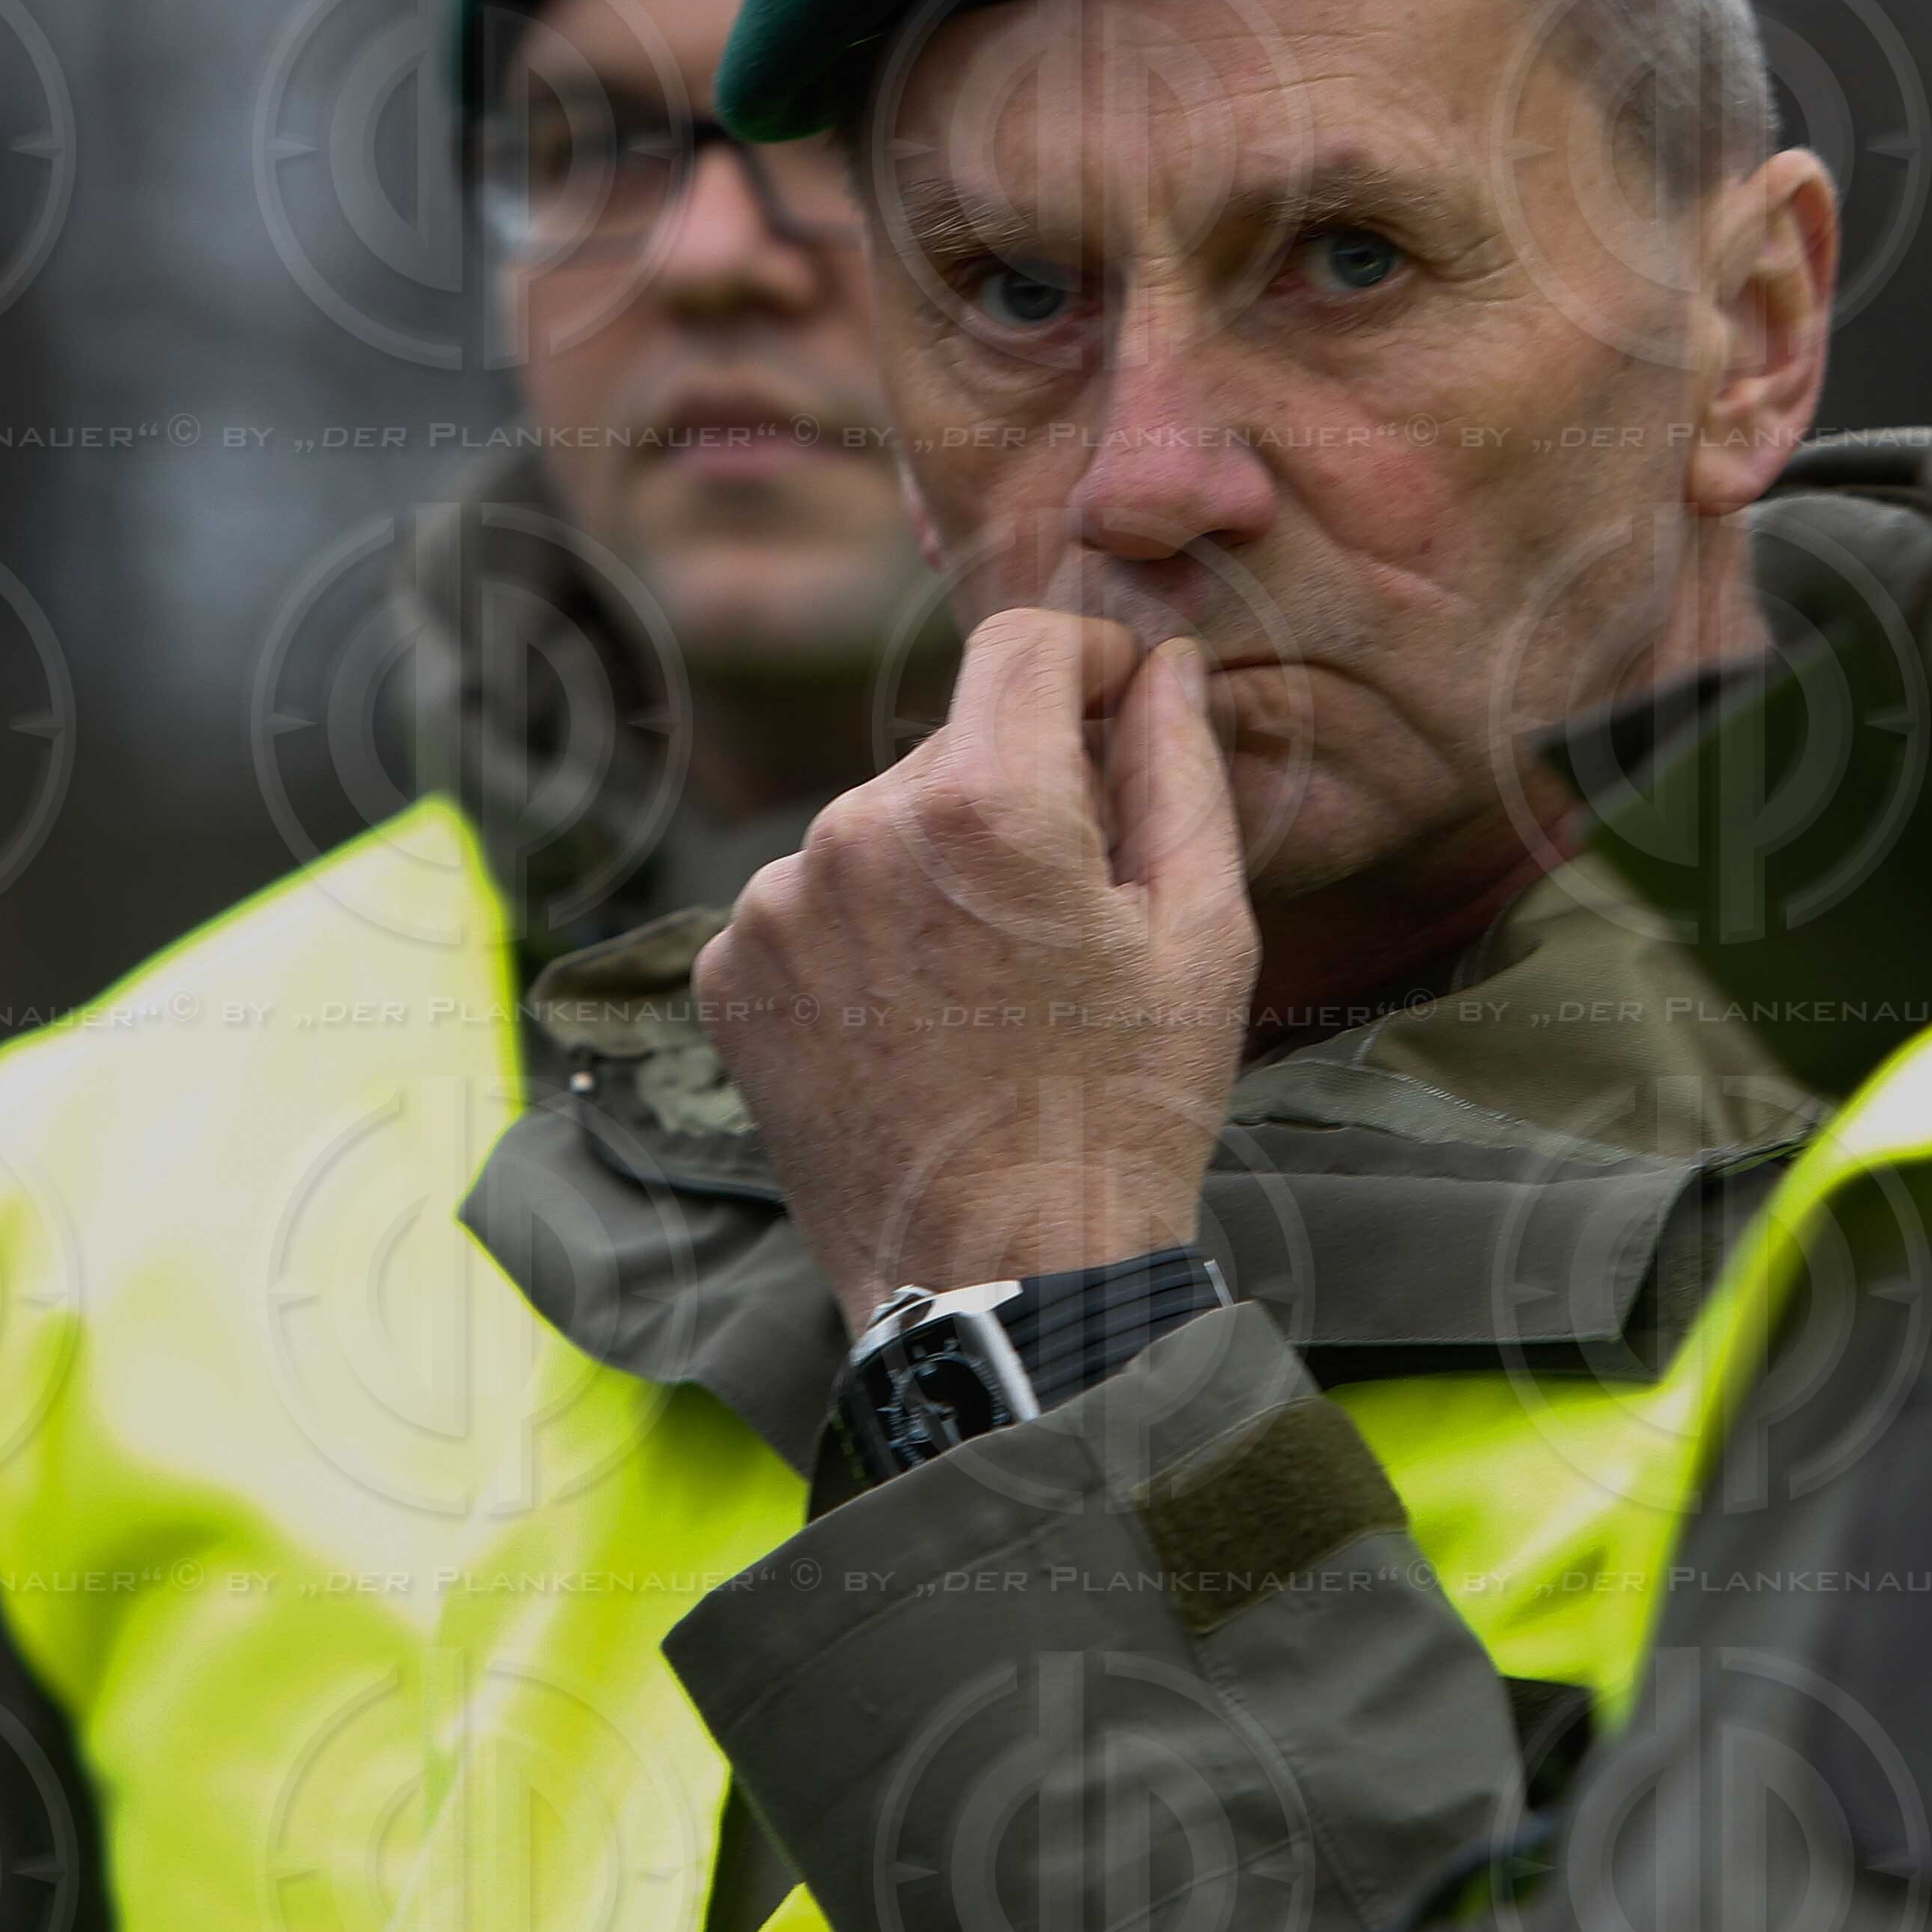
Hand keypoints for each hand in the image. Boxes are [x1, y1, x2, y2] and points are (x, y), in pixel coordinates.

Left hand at [693, 610, 1255, 1329]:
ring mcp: (777, 904)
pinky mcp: (729, 972)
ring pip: (880, 825)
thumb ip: (1180, 771)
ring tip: (988, 990)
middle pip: (956, 747)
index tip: (1117, 706)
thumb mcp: (1202, 934)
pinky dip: (865, 936)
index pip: (1022, 647)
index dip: (1087, 660)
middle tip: (1070, 916)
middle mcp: (857, 828)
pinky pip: (813, 900)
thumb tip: (1163, 669)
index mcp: (986, 805)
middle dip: (1019, 795)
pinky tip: (917, 1021)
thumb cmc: (1127, 1112)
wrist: (1003, 1283)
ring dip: (935, 869)